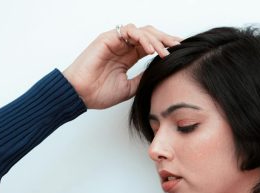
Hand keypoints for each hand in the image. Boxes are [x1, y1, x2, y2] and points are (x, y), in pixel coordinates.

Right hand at [62, 24, 182, 109]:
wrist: (80, 95)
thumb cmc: (98, 93)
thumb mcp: (129, 88)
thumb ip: (142, 78)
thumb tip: (158, 74)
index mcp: (128, 56)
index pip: (151, 46)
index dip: (165, 47)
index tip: (180, 52)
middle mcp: (123, 46)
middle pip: (149, 35)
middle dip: (166, 39)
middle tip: (178, 46)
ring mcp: (116, 41)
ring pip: (142, 31)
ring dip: (156, 39)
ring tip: (164, 52)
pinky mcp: (108, 38)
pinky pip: (129, 31)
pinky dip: (142, 38)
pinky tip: (150, 50)